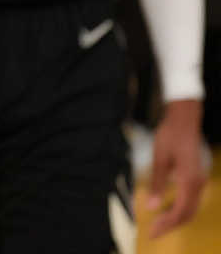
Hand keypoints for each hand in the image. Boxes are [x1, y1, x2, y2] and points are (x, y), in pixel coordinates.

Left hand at [146, 98, 206, 237]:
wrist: (184, 120)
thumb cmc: (170, 135)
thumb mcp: (159, 158)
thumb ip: (157, 183)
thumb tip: (152, 207)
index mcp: (189, 181)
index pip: (180, 211)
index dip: (167, 224)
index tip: (152, 231)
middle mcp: (198, 184)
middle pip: (187, 214)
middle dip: (171, 225)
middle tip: (153, 232)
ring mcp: (200, 181)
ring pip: (191, 208)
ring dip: (176, 218)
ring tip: (159, 224)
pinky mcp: (197, 177)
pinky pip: (191, 200)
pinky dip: (181, 209)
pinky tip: (167, 209)